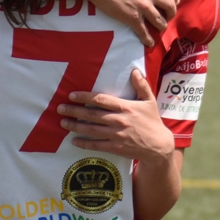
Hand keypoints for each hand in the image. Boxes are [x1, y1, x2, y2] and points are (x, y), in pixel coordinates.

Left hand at [59, 69, 174, 163]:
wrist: (158, 145)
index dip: (85, 97)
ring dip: (75, 126)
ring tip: (63, 122)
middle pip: (92, 115)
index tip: (72, 95)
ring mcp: (116, 135)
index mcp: (126, 107)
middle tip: (60, 108)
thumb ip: (141, 86)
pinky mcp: (115, 147)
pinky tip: (74, 140)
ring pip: (91, 130)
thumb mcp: (150, 101)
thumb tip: (134, 71)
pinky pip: (96, 145)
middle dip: (74, 111)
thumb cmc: (152, 121)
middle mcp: (119, 121)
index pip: (101, 100)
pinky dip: (84, 143)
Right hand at [91, 0, 178, 46]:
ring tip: (160, 29)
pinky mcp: (132, 17)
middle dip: (171, 13)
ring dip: (162, 26)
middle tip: (168, 16)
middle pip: (171, 6)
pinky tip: (149, 43)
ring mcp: (142, 7)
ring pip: (160, 21)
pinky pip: (144, 31)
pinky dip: (148, 39)